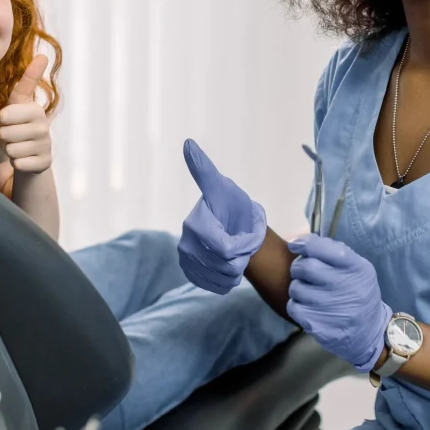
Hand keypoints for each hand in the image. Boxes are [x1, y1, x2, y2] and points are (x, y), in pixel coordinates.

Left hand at [0, 54, 51, 173]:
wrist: (32, 153)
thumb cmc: (19, 124)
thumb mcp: (19, 102)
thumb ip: (28, 80)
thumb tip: (43, 55)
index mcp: (35, 109)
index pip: (7, 114)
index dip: (2, 119)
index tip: (7, 118)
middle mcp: (43, 126)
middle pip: (5, 133)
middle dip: (4, 136)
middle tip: (11, 134)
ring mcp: (45, 145)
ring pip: (12, 150)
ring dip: (10, 150)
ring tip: (17, 145)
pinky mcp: (45, 163)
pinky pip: (19, 164)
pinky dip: (17, 163)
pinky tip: (24, 157)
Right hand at [179, 139, 267, 294]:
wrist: (237, 226)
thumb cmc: (234, 204)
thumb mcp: (223, 188)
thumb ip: (204, 169)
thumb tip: (187, 142)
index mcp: (194, 224)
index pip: (225, 250)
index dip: (242, 246)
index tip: (244, 234)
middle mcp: (185, 243)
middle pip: (226, 266)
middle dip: (242, 257)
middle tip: (242, 241)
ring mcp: (187, 261)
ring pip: (224, 278)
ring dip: (237, 268)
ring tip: (236, 252)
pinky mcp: (191, 275)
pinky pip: (218, 287)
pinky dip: (229, 280)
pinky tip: (229, 264)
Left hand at [287, 234, 391, 372]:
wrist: (370, 331)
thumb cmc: (357, 292)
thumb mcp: (357, 268)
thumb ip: (333, 251)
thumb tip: (300, 239)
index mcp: (357, 269)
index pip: (327, 249)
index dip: (305, 243)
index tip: (294, 244)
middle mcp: (347, 288)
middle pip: (306, 268)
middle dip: (298, 267)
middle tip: (302, 271)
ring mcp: (334, 310)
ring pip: (296, 288)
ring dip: (297, 287)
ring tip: (308, 291)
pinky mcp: (321, 327)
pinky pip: (294, 308)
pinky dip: (296, 305)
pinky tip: (308, 306)